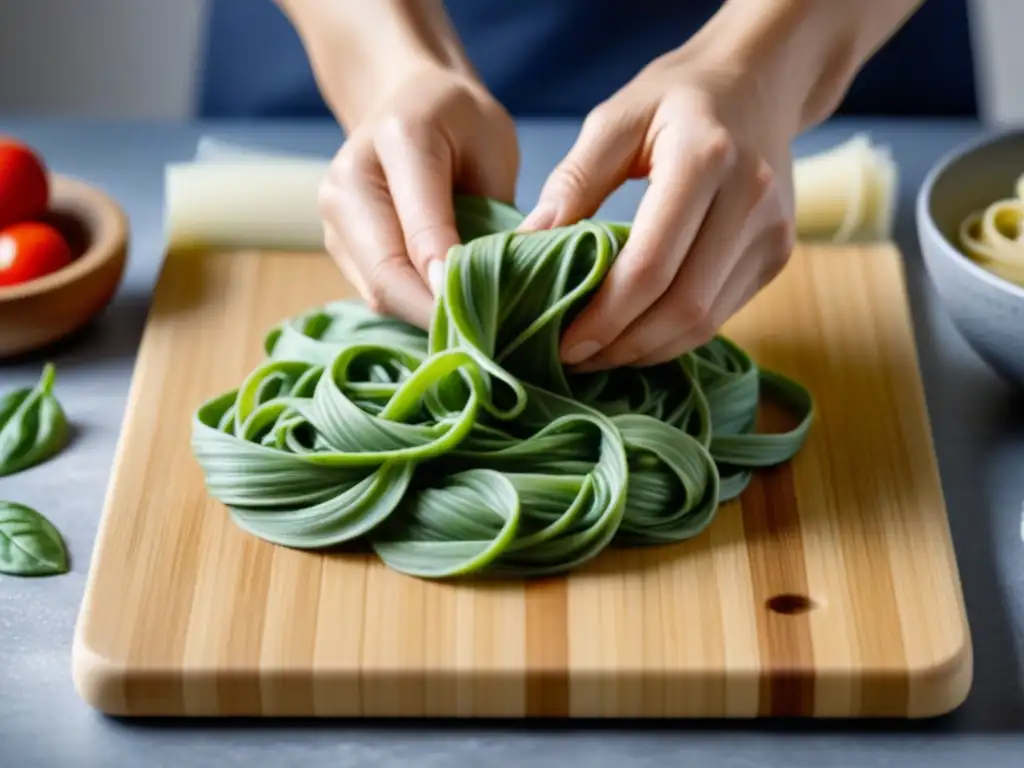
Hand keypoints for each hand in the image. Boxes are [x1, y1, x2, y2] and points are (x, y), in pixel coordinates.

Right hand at [318, 66, 518, 327]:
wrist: (406, 99)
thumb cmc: (464, 125)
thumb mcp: (495, 149)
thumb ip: (497, 213)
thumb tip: (508, 289)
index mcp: (399, 139)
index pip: (422, 230)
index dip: (452, 283)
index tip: (486, 323)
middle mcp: (350, 177)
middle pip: (386, 274)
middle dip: (436, 315)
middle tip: (485, 347)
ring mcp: (333, 213)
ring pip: (377, 292)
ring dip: (424, 319)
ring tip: (473, 336)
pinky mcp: (335, 243)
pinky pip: (374, 292)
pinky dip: (411, 310)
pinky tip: (447, 317)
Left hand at [521, 41, 797, 371]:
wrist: (756, 82)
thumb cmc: (674, 99)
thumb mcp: (614, 120)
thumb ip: (572, 182)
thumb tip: (525, 246)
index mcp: (705, 158)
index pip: (651, 265)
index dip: (605, 317)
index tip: (563, 342)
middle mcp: (751, 200)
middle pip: (682, 306)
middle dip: (622, 345)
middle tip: (574, 357)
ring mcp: (773, 233)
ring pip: (705, 322)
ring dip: (647, 350)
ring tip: (599, 353)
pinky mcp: (778, 255)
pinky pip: (721, 315)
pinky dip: (673, 336)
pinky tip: (636, 334)